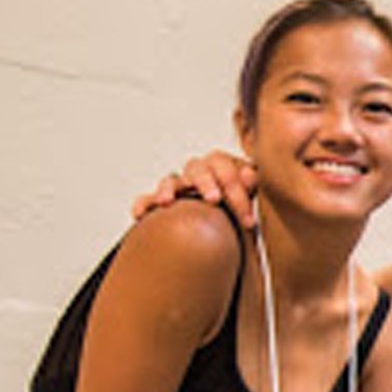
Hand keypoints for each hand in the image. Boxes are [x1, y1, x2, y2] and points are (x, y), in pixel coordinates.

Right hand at [130, 151, 259, 228]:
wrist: (228, 225)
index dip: (238, 193)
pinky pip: (147, 199)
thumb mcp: (251, 196)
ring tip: (166, 201)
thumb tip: (250, 174)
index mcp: (223, 166)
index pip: (227, 169)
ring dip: (168, 188)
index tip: (248, 222)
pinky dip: (143, 204)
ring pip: (171, 180)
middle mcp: (199, 172)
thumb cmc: (242, 207)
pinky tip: (140, 214)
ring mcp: (179, 185)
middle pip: (198, 169)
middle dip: (206, 183)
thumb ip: (251, 185)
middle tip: (213, 200)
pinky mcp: (162, 201)